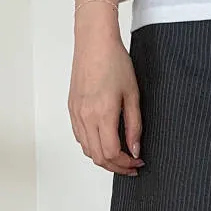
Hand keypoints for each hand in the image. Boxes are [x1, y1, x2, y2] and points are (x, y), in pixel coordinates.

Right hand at [69, 0, 144, 174]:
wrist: (94, 43)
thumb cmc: (115, 62)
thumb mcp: (133, 95)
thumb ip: (134, 126)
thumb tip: (135, 149)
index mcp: (102, 114)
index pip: (111, 153)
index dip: (125, 165)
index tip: (137, 163)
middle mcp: (86, 117)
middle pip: (98, 157)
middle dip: (116, 166)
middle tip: (131, 166)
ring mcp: (76, 114)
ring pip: (87, 149)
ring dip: (104, 158)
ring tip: (120, 155)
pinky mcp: (72, 109)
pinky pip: (80, 137)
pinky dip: (92, 146)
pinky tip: (105, 141)